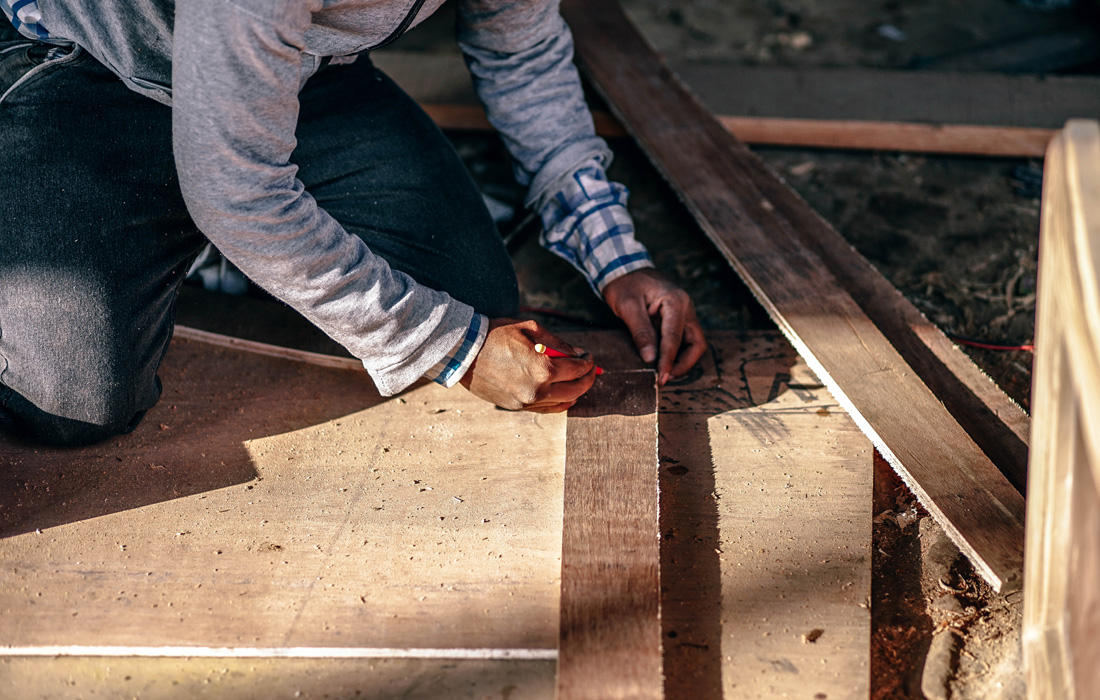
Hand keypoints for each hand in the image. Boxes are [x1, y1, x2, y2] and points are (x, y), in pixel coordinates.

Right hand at [459, 318, 597, 412]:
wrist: (463, 352)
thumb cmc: (495, 335)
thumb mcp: (530, 329)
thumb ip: (558, 343)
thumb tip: (577, 353)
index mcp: (543, 368)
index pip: (578, 369)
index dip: (589, 362)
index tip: (589, 356)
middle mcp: (537, 390)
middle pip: (576, 389)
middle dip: (588, 377)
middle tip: (590, 368)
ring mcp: (526, 402)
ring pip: (563, 402)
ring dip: (576, 391)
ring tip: (578, 379)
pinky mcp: (517, 407)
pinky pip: (547, 409)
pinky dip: (560, 403)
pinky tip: (566, 395)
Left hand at [602, 268, 706, 384]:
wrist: (624, 268)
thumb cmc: (625, 283)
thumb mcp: (627, 305)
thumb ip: (640, 331)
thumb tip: (650, 358)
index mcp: (676, 301)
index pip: (676, 337)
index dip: (668, 360)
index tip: (660, 377)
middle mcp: (686, 307)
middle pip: (697, 343)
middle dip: (684, 364)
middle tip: (665, 377)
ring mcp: (684, 313)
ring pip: (694, 343)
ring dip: (682, 360)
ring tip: (663, 372)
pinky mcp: (678, 319)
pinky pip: (684, 340)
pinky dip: (677, 353)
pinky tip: (662, 362)